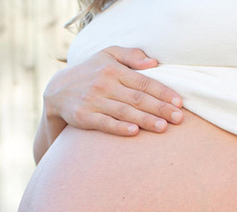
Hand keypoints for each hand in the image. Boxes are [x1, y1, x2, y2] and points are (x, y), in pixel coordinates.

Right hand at [45, 46, 183, 135]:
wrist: (57, 91)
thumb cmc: (90, 72)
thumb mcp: (107, 55)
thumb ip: (131, 55)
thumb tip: (153, 62)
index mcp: (113, 70)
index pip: (144, 82)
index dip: (163, 92)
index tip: (179, 102)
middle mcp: (105, 84)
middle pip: (137, 98)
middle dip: (160, 108)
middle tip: (178, 119)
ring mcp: (94, 101)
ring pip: (124, 111)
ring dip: (145, 119)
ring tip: (163, 127)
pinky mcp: (84, 116)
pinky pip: (104, 123)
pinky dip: (119, 127)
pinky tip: (134, 131)